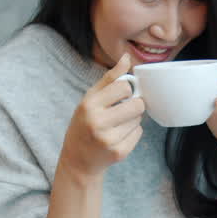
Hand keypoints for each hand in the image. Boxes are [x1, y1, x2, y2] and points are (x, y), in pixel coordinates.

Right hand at [58, 54, 144, 178]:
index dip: (127, 89)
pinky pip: (138, 134)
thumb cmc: (84, 123)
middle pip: (137, 105)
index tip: (122, 94)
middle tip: (124, 109)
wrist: (78, 159)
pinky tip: (118, 136)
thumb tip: (126, 58)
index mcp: (89, 105)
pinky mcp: (119, 152)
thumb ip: (109, 78)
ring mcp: (109, 139)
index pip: (124, 87)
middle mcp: (98, 122)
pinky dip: (132, 133)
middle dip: (134, 105)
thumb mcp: (90, 99)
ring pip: (139, 120)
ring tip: (117, 124)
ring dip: (133, 120)